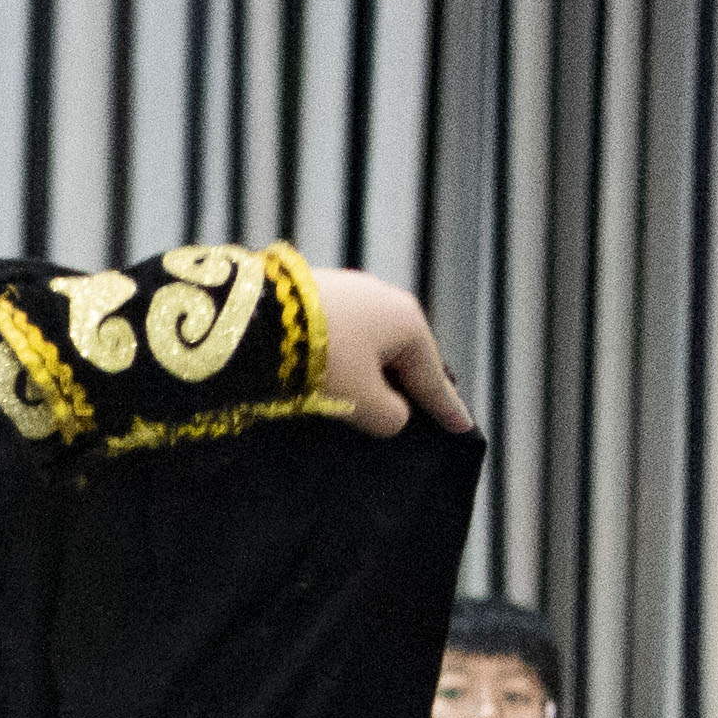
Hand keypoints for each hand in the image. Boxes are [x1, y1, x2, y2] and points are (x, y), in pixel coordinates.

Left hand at [309, 266, 467, 437]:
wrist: (253, 316)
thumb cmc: (318, 361)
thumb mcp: (361, 401)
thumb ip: (389, 416)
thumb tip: (392, 413)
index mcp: (407, 322)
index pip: (432, 377)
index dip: (447, 409)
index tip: (464, 429)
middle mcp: (384, 297)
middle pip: (403, 354)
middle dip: (409, 383)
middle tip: (418, 412)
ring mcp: (348, 289)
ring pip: (370, 341)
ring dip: (371, 370)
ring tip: (370, 397)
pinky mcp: (312, 290)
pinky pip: (341, 332)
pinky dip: (343, 356)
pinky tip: (332, 371)